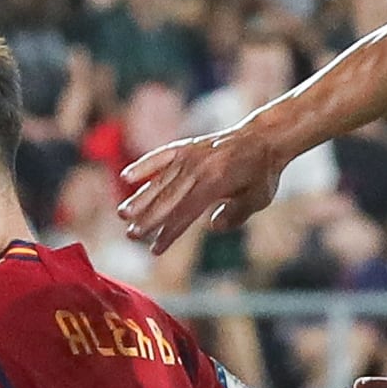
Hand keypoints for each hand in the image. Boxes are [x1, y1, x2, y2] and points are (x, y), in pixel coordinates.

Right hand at [118, 126, 284, 251]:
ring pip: (160, 180)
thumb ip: (236, 215)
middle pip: (168, 198)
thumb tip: (213, 226)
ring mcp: (190, 155)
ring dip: (140, 198)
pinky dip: (144, 165)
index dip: (169, 233)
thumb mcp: (258, 198)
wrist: (263, 137)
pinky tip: (126, 177)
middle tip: (131, 235)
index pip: (185, 213)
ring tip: (123, 214)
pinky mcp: (186, 147)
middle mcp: (198, 167)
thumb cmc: (262, 173)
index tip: (155, 250)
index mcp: (216, 181)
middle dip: (148, 219)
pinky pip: (161, 156)